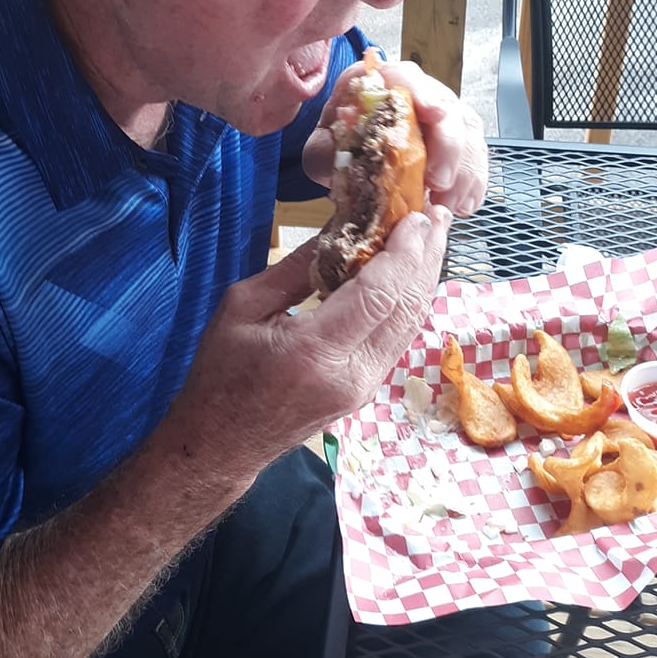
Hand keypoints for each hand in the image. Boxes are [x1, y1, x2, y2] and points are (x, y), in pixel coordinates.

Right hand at [164, 206, 451, 483]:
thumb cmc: (220, 373)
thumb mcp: (243, 306)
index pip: (378, 295)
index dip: (403, 252)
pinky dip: (408, 302)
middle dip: (425, 258)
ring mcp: (364, 388)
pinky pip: (398, 339)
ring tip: (432, 237)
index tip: (416, 216)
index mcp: (313, 351)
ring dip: (424, 278)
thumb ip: (294, 270)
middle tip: (436, 214)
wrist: (222, 443)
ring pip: (409, 325)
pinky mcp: (366, 392)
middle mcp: (351, 374)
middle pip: (405, 309)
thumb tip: (338, 231)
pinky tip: (411, 274)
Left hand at [302, 57, 487, 217]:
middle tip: (439, 184)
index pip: (405, 76)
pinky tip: (464, 204)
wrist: (351, 163)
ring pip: (468, 131)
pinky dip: (474, 181)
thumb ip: (325, 153)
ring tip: (448, 205)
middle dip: (449, 146)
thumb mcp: (319, 152)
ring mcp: (441, 113)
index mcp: (377, 83)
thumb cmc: (338, 148)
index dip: (424, 93)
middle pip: (447, 106)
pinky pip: (477, 154)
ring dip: (464, 171)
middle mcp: (415, 92)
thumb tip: (339, 157)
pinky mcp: (459, 137)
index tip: (434, 115)